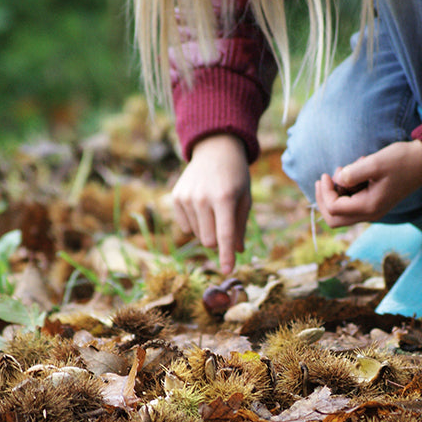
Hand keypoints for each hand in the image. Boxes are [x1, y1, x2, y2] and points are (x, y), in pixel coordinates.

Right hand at [171, 134, 250, 274]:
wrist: (215, 149)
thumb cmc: (235, 177)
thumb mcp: (244, 198)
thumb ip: (240, 226)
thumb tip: (237, 252)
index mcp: (225, 198)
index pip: (225, 235)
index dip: (227, 255)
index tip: (228, 271)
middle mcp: (202, 198)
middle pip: (208, 241)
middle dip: (218, 241)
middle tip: (225, 225)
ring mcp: (186, 197)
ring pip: (196, 235)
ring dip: (207, 229)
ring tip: (213, 207)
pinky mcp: (176, 197)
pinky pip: (185, 227)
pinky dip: (194, 223)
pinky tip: (200, 206)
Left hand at [314, 140, 421, 226]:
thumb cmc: (401, 160)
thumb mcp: (374, 163)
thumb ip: (352, 173)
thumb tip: (337, 180)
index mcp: (369, 207)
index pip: (334, 208)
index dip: (325, 192)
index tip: (326, 174)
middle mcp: (370, 214)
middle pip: (334, 220)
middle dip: (324, 200)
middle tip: (324, 179)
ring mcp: (372, 211)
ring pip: (341, 213)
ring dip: (336, 193)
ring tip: (346, 169)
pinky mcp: (374, 204)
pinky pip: (352, 205)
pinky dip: (346, 191)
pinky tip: (355, 171)